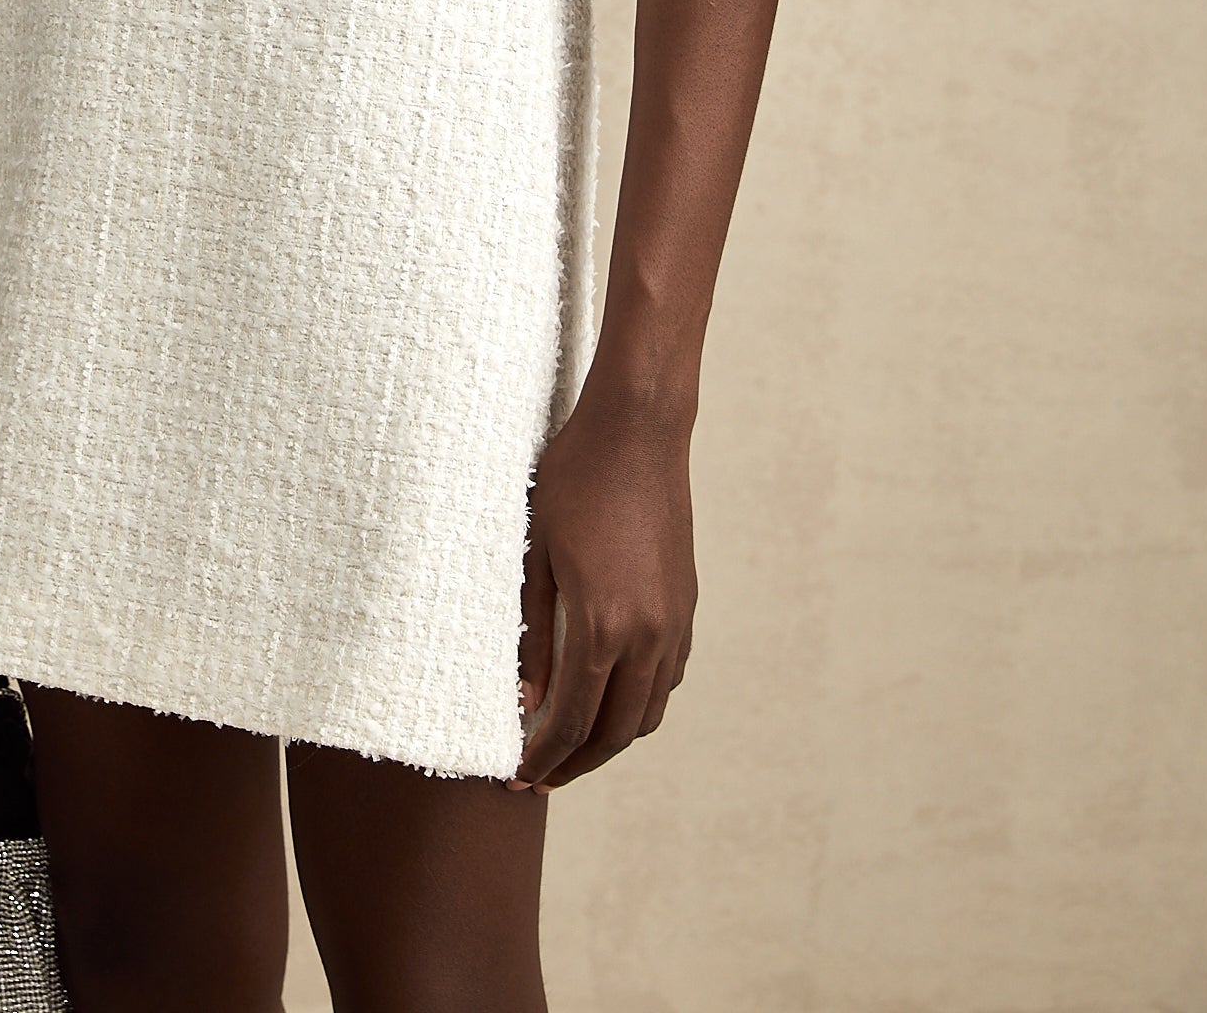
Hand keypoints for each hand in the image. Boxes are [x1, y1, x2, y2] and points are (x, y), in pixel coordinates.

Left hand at [512, 374, 696, 790]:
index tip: (520, 775)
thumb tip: (526, 700)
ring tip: (574, 746)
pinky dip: (640, 702)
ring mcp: (674, 622)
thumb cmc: (574, 480)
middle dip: (578, 763)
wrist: (637, 430)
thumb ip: (532, 633)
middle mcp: (648, 634)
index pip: (574, 720)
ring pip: (649, 710)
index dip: (546, 755)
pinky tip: (611, 695)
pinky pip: (668, 677)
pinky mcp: (686, 605)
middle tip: (543, 777)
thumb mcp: (535, 553)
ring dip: (612, 739)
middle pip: (616, 731)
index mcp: (603, 624)